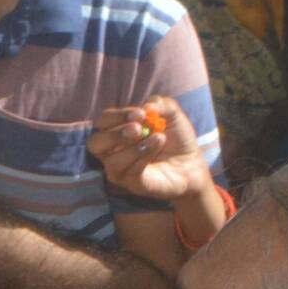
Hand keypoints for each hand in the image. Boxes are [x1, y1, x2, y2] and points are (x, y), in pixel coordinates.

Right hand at [88, 99, 212, 203]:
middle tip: (138, 129)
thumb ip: (160, 104)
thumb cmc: (176, 138)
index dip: (117, 116)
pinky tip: (159, 145)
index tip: (140, 114)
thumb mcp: (172, 114)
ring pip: (113, 161)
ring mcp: (120, 170)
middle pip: (95, 143)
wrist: (192, 162)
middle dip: (115, 134)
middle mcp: (112, 152)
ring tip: (159, 138)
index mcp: (116, 131)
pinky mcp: (133, 184)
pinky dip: (144, 156)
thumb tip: (147, 106)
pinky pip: (130, 173)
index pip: (102, 122)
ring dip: (135, 147)